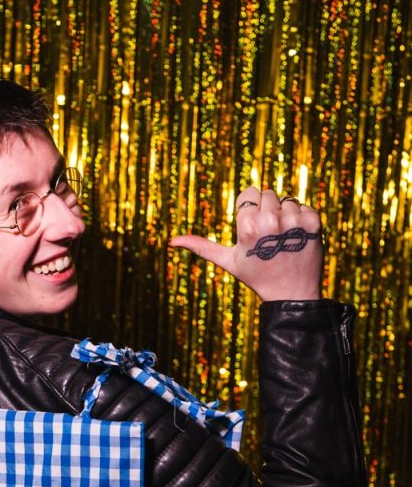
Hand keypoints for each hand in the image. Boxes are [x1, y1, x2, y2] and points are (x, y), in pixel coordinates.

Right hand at [170, 188, 322, 301]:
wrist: (290, 293)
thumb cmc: (256, 275)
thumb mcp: (227, 261)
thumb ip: (201, 247)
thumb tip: (172, 241)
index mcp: (247, 227)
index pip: (249, 193)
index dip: (250, 210)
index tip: (253, 229)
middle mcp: (270, 221)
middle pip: (267, 194)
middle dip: (267, 210)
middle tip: (268, 237)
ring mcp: (294, 221)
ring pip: (286, 199)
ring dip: (285, 215)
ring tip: (282, 239)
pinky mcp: (313, 222)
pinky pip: (304, 206)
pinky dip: (301, 220)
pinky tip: (296, 238)